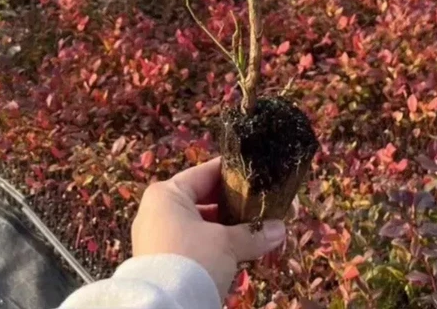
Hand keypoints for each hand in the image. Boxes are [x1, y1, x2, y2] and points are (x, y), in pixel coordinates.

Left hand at [132, 157, 285, 299]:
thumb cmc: (192, 261)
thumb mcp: (226, 243)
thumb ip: (253, 233)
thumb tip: (279, 229)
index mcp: (167, 194)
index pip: (204, 173)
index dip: (231, 173)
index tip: (253, 173)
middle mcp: (157, 212)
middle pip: (201, 201)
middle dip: (231, 208)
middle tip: (258, 207)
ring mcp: (156, 239)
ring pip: (198, 226)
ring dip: (224, 231)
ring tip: (252, 233)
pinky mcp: (160, 263)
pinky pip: (191, 246)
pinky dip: (212, 248)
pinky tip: (235, 254)